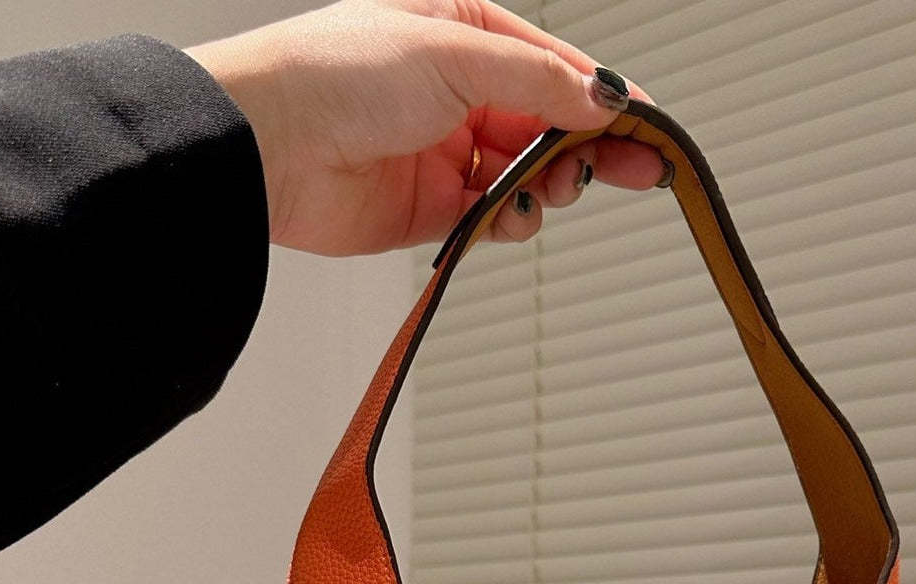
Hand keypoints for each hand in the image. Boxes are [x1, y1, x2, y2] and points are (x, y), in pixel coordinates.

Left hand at [187, 0, 665, 255]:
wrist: (269, 145)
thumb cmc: (335, 74)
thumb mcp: (455, 54)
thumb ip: (538, 80)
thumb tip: (603, 98)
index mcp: (462, 33)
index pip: (553, 66)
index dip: (602, 97)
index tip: (646, 126)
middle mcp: (456, 91)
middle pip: (549, 124)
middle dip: (590, 147)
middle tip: (636, 169)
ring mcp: (444, 152)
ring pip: (526, 174)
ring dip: (549, 184)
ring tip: (554, 186)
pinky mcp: (430, 209)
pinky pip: (492, 217)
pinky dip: (512, 219)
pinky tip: (514, 212)